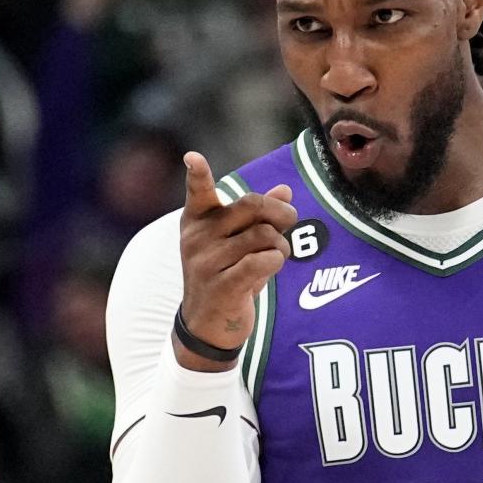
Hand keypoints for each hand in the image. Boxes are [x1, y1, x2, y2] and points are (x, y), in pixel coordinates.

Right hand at [178, 151, 296, 369]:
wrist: (207, 325)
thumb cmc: (226, 275)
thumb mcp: (237, 243)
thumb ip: (258, 216)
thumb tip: (285, 190)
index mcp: (197, 220)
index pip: (197, 192)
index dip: (198, 174)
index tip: (192, 158)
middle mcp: (198, 238)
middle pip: (252, 205)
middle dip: (280, 211)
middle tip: (290, 222)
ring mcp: (207, 263)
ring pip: (264, 235)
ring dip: (281, 245)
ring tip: (277, 255)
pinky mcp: (222, 286)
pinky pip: (262, 261)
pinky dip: (276, 261)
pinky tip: (271, 267)